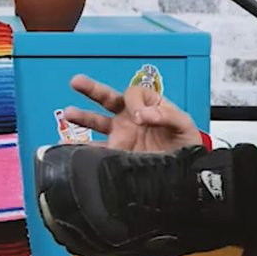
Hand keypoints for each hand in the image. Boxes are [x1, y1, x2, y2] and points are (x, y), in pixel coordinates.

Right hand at [60, 73, 202, 152]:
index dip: (134, 103)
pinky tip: (70, 146)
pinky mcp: (117, 153)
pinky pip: (97, 149)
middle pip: (108, 98)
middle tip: (76, 82)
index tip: (138, 117)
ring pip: (97, 122)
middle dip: (91, 89)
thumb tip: (143, 115)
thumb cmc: (187, 144)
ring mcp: (121, 135)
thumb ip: (167, 116)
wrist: (186, 173)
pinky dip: (83, 148)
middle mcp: (131, 117)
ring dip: (82, 117)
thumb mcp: (184, 125)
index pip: (133, 94)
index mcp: (148, 105)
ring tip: (68, 113)